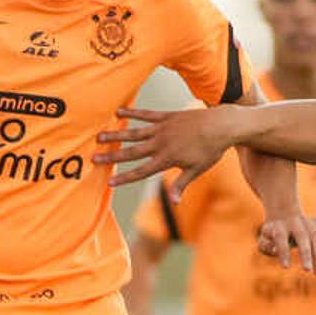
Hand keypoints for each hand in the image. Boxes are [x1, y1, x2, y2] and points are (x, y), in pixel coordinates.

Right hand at [95, 106, 240, 198]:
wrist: (221, 125)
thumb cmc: (211, 150)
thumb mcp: (197, 170)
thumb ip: (181, 184)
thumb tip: (174, 202)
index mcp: (167, 159)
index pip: (141, 171)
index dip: (124, 177)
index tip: (109, 182)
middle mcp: (161, 144)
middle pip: (132, 152)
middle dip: (112, 156)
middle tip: (94, 158)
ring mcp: (162, 128)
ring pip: (135, 133)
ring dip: (116, 135)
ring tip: (100, 136)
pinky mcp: (167, 117)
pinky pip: (146, 114)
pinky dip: (132, 113)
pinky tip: (119, 112)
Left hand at [258, 212, 315, 274]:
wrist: (284, 216)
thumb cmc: (272, 235)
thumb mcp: (263, 240)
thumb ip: (265, 246)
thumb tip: (276, 249)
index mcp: (279, 225)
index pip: (281, 236)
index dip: (283, 251)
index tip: (286, 267)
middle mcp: (295, 221)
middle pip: (302, 236)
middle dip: (306, 253)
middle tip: (307, 270)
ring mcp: (309, 221)